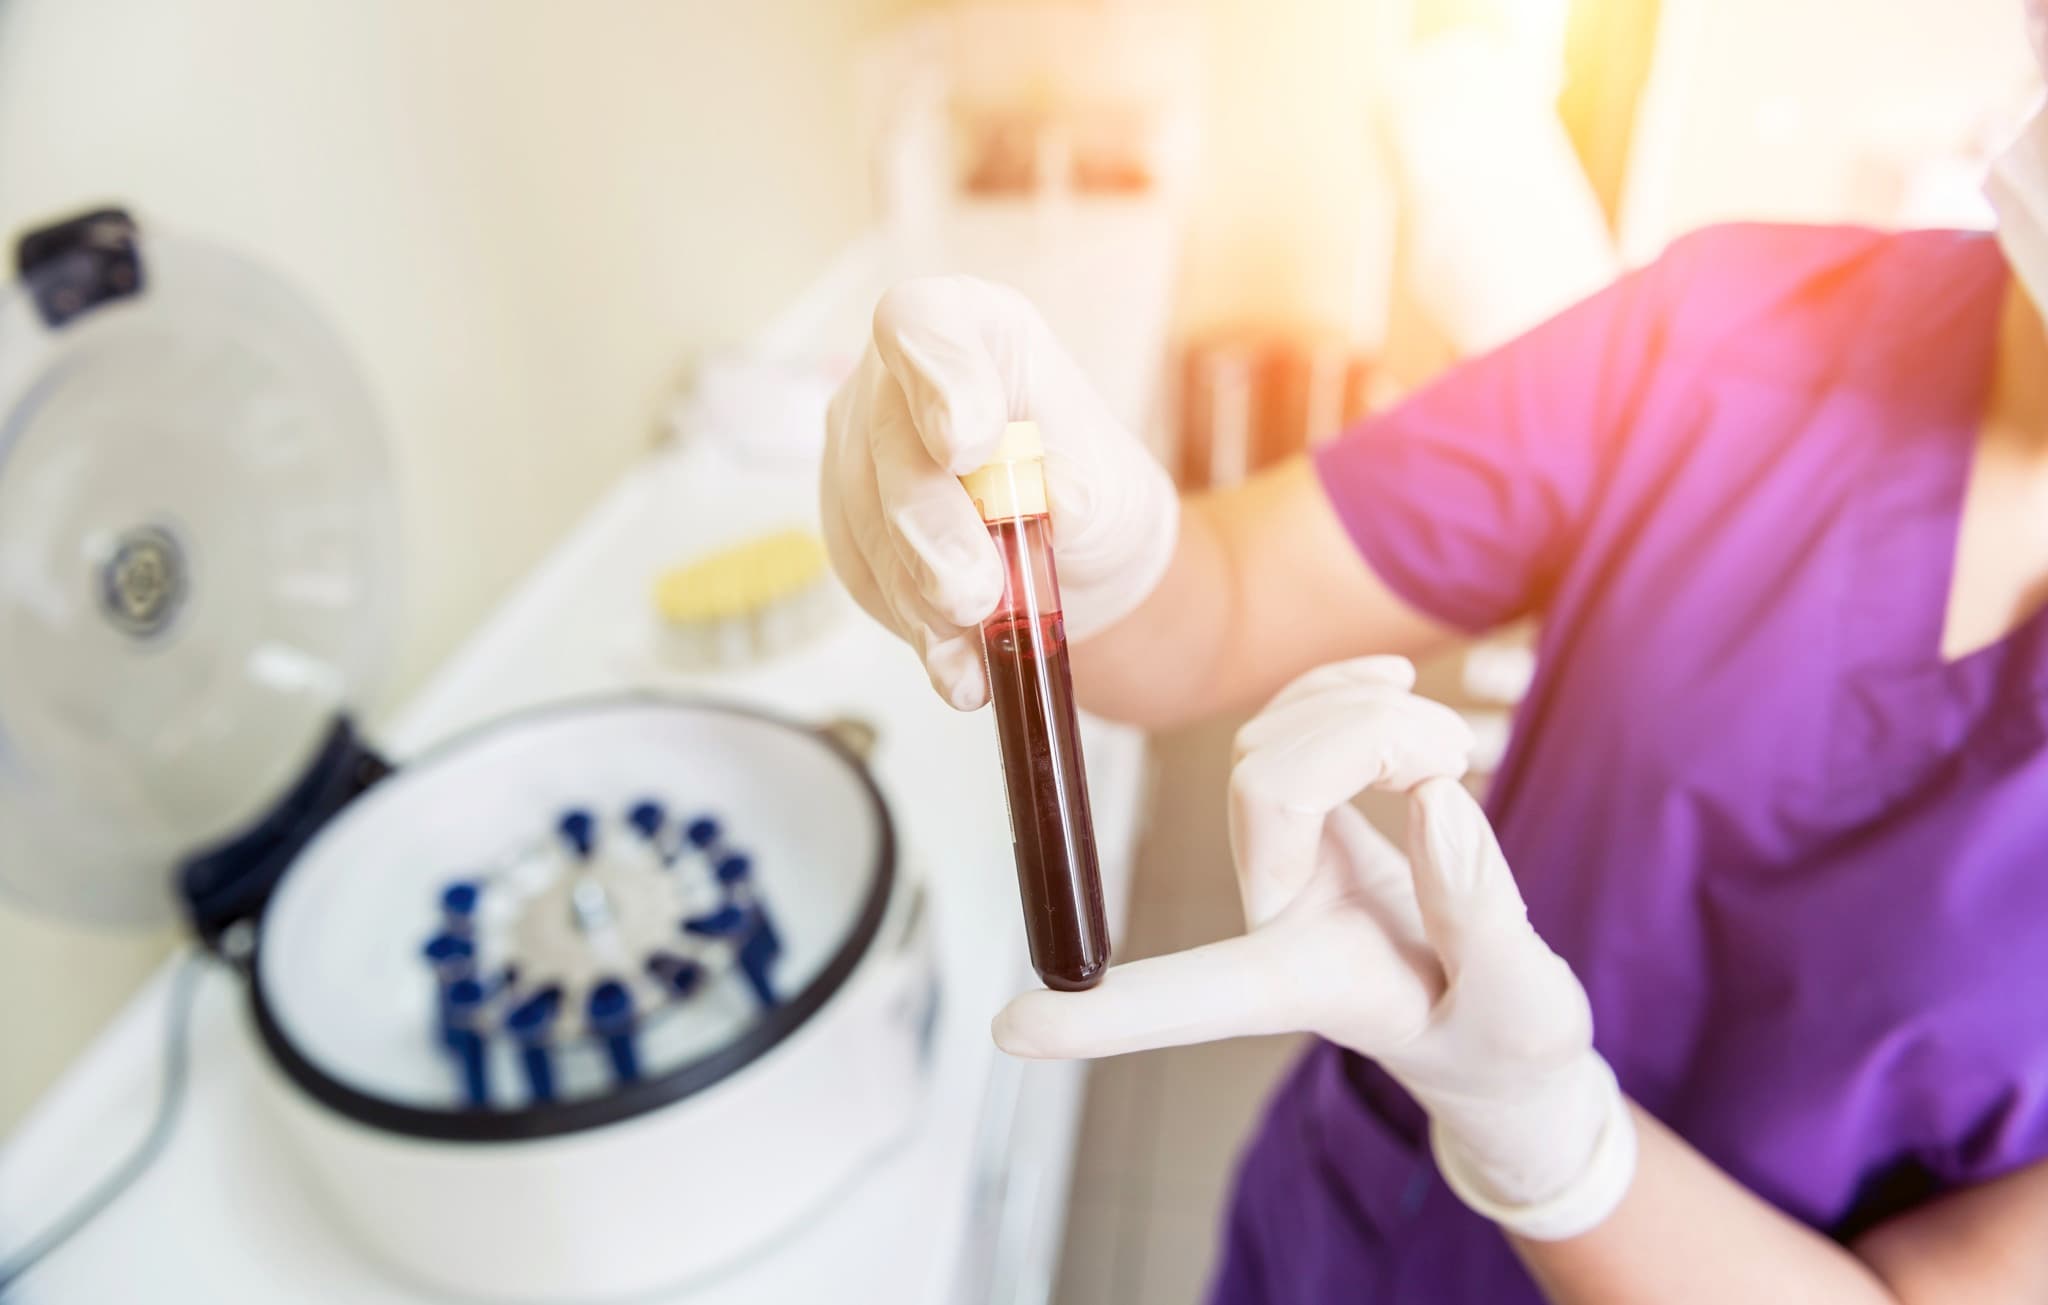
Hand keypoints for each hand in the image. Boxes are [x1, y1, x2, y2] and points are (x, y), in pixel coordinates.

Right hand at [820, 276, 1178, 708]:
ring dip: (924, 592)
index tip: (968, 441)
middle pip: (886, 442)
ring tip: (983, 640)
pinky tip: (962, 667)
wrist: (1073, 567)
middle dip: (929, 527)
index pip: (922, 322)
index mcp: (974, 333)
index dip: (937, 377)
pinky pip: (869, 581)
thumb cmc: (1091, 496)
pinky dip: (921, 633)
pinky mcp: (851, 531)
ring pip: (868, 522)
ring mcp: (862, 456)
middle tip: (975, 591)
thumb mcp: (1116, 489)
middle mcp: (898, 384)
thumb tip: (1063, 497)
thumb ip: (1085, 486)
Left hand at [993, 656, 1635, 1238]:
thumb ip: (1482, 917)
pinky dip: (1341, 694)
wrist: (1505, 1032)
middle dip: (1365, 741)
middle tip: (1456, 761)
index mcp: (1306, 987)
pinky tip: (1394, 689)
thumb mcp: (1526, 1009)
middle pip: (1261, 782)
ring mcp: (1282, 860)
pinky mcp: (1307, 816)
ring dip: (1362, 713)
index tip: (1012, 1031)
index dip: (1109, 1016)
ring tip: (1451, 749)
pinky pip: (1284, 725)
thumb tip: (1438, 805)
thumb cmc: (1508, 1045)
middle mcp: (1272, 916)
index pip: (1194, 995)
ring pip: (1266, 742)